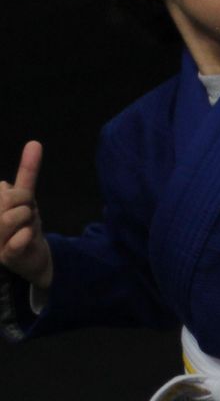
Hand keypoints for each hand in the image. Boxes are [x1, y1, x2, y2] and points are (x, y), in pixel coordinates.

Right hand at [0, 141, 50, 289]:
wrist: (34, 258)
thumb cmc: (25, 224)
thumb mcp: (26, 198)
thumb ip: (26, 173)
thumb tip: (34, 143)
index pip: (3, 190)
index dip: (17, 195)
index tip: (22, 206)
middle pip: (8, 197)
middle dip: (25, 202)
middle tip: (26, 216)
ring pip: (12, 216)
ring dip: (28, 219)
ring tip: (25, 228)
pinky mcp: (6, 256)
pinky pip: (18, 239)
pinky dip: (26, 236)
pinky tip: (25, 238)